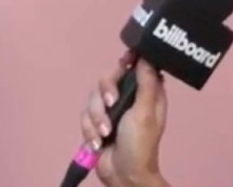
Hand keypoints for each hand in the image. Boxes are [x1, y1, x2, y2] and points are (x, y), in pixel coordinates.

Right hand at [81, 58, 167, 186]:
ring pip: (93, 99)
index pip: (134, 68)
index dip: (127, 63)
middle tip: (111, 105)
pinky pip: (85, 115)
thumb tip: (147, 56)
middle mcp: (127, 99)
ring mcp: (111, 111)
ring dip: (97, 119)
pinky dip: (90, 130)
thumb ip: (145, 84)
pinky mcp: (97, 122)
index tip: (123, 63)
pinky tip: (98, 143)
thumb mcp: (145, 113)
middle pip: (107, 80)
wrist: (123, 174)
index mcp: (145, 94)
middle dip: (105, 95)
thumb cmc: (140, 144)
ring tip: (104, 134)